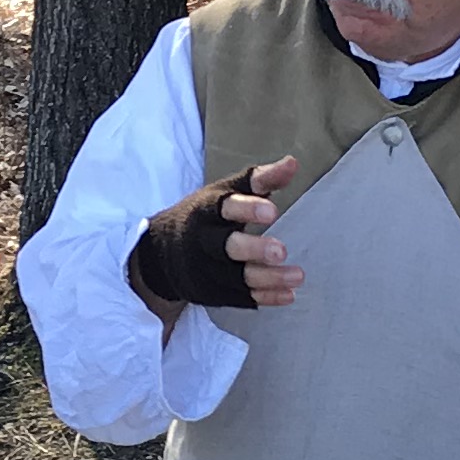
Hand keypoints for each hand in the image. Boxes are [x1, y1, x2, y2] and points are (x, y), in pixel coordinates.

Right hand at [128, 158, 303, 317]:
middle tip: (281, 251)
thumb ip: (260, 180)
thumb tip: (292, 163)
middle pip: (227, 246)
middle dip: (254, 249)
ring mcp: (207, 269)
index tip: (272, 211)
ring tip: (298, 275)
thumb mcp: (226, 192)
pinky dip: (265, 296)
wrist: (161, 252)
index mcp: (207, 209)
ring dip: (269, 278)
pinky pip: (240, 296)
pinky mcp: (213, 291)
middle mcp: (204, 240)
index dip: (248, 209)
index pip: (226, 207)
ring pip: (238, 276)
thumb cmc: (205, 215)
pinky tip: (288, 294)